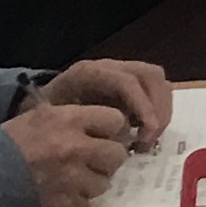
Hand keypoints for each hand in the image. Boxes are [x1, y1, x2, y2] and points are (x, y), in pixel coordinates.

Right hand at [4, 102, 131, 206]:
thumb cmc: (6, 143)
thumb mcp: (38, 117)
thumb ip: (71, 118)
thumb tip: (105, 122)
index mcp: (68, 120)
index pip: (115, 120)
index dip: (112, 128)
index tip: (105, 135)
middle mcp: (76, 147)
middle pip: (117, 154)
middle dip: (107, 157)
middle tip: (93, 160)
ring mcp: (73, 179)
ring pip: (104, 181)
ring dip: (92, 181)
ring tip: (72, 178)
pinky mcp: (66, 205)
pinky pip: (86, 202)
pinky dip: (76, 200)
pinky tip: (60, 194)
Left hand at [25, 57, 173, 150]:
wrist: (43, 104)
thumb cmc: (49, 114)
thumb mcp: (56, 119)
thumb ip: (84, 125)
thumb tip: (117, 139)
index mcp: (90, 73)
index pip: (127, 82)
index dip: (143, 106)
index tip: (147, 133)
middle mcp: (111, 66)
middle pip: (150, 75)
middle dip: (157, 109)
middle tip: (149, 139)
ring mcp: (124, 72)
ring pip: (158, 81)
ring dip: (162, 110)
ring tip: (149, 137)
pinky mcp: (132, 83)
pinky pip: (157, 90)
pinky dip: (159, 110)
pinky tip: (145, 131)